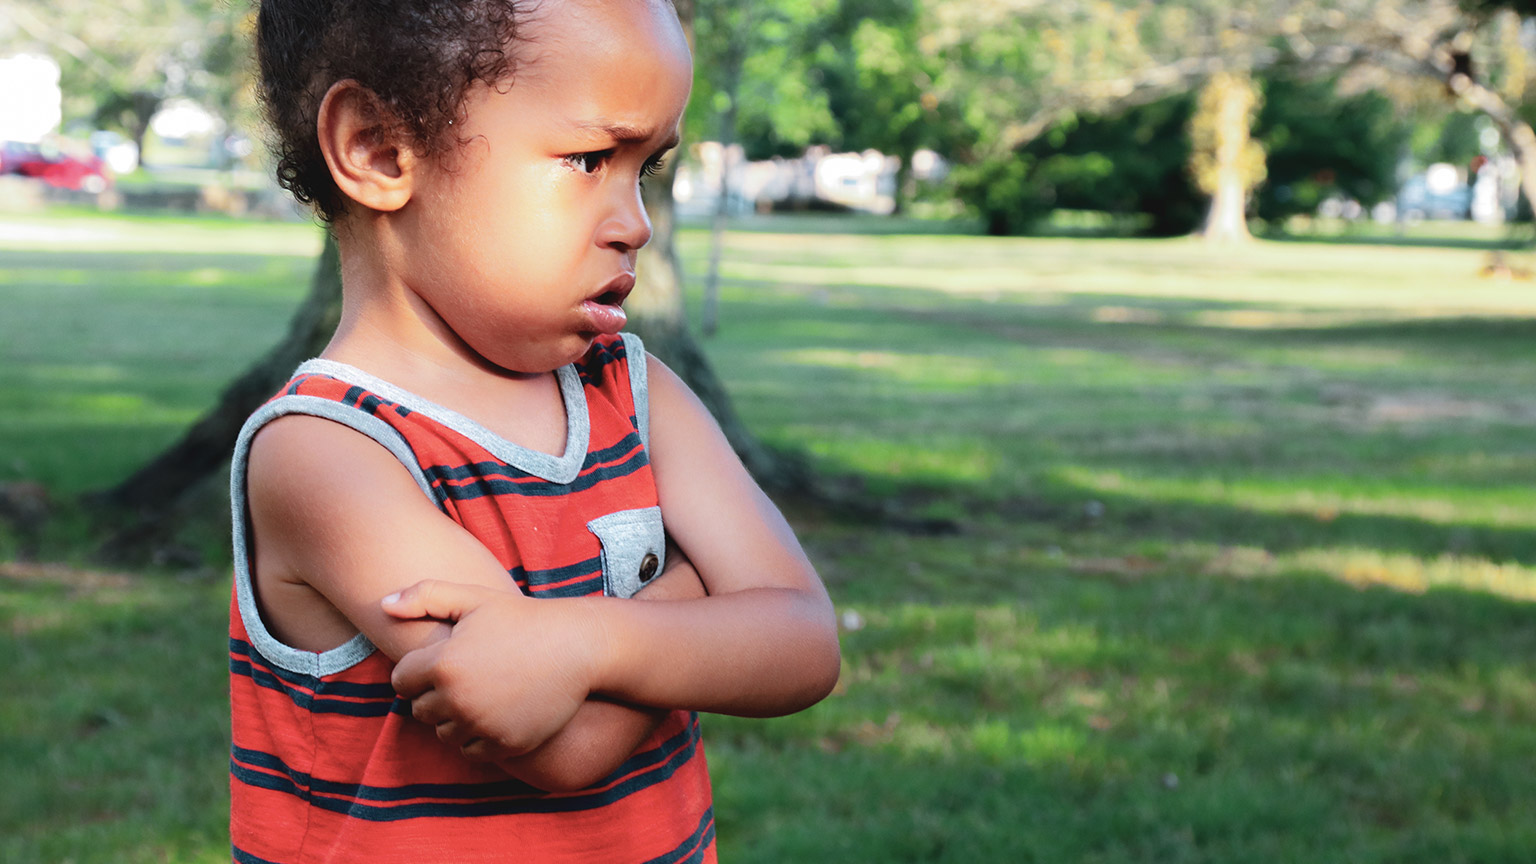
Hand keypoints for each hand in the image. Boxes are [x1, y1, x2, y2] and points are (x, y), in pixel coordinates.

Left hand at [383, 581, 600, 760]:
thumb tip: (383, 604)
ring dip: (453, 719)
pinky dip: (477, 737)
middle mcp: (458, 699)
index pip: (401, 681)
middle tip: (465, 677)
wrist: (578, 647)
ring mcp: (482, 724)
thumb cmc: (523, 619)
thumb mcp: (475, 598)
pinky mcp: (505, 744)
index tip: (441, 662)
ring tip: (479, 694)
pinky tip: (494, 713)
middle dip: (434, 695)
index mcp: (444, 663)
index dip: (417, 671)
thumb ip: (425, 596)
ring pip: (444, 734)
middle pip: (420, 710)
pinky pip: (471, 751)